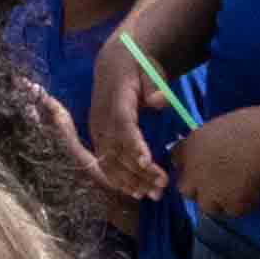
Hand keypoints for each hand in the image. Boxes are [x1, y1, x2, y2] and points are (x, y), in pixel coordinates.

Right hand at [83, 35, 174, 203]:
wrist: (113, 65)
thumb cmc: (137, 67)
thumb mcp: (148, 68)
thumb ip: (153, 84)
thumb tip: (158, 101)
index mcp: (115, 99)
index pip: (122, 125)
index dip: (133, 144)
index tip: (146, 162)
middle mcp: (101, 118)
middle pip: (118, 149)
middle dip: (138, 171)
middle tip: (162, 185)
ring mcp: (97, 130)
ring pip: (110, 161)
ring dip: (130, 181)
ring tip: (153, 194)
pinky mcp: (98, 139)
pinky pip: (105, 164)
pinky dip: (118, 180)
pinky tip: (135, 192)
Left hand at [174, 107, 259, 220]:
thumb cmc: (248, 124)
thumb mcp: (217, 128)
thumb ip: (205, 144)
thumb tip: (206, 153)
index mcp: (189, 147)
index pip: (175, 161)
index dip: (188, 165)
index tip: (202, 165)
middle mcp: (192, 173)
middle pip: (185, 190)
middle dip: (199, 189)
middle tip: (219, 183)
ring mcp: (209, 192)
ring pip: (208, 206)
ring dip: (219, 201)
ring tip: (240, 188)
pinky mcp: (229, 206)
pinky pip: (233, 211)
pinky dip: (243, 204)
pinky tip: (254, 190)